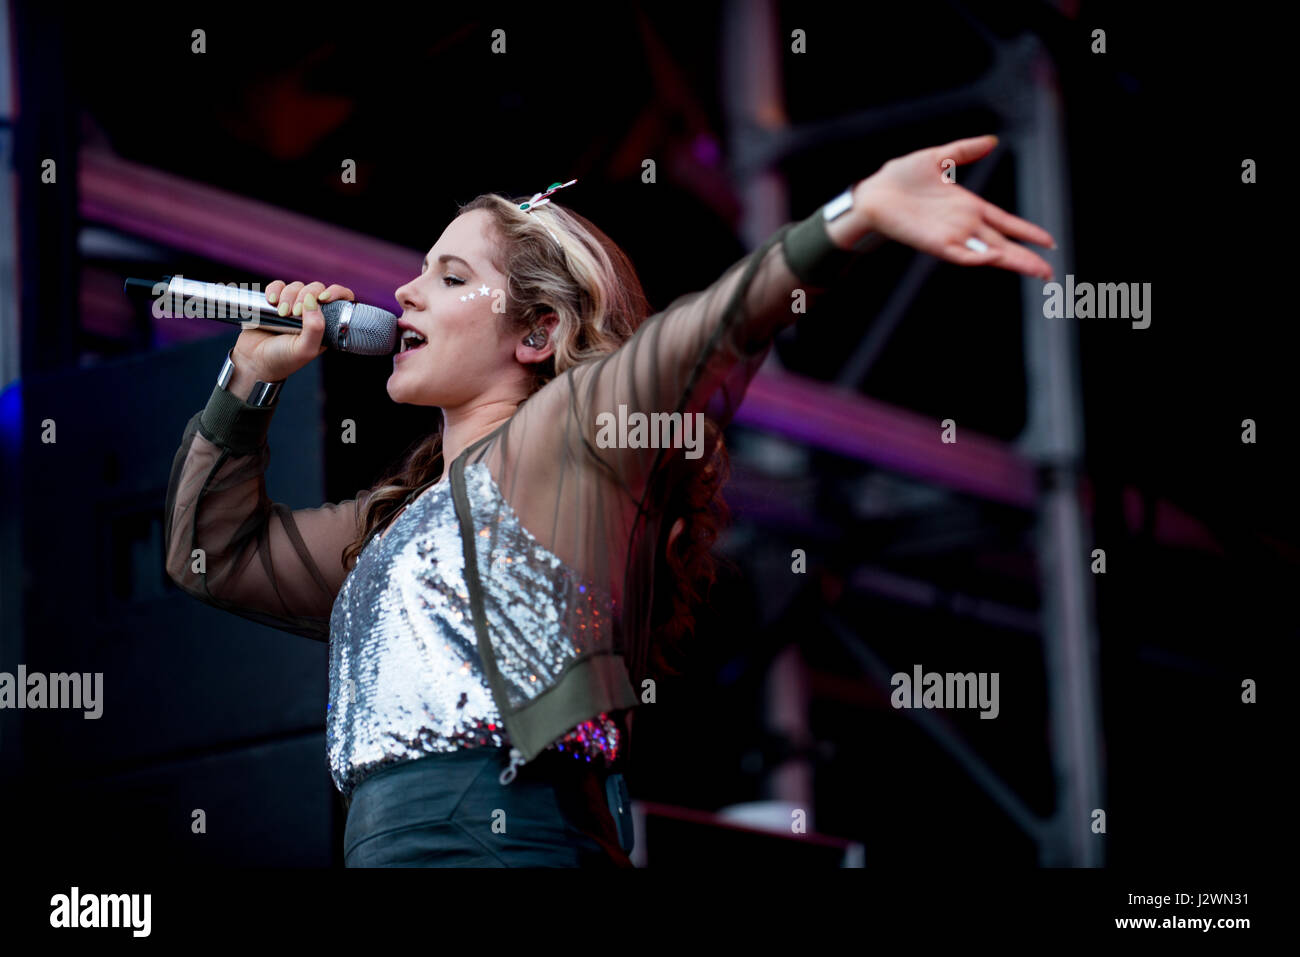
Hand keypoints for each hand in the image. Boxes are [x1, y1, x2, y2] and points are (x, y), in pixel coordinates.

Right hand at [225, 280, 354, 396]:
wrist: (254, 362)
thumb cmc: (283, 360)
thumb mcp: (305, 350)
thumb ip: (315, 328)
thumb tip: (313, 301)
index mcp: (325, 325)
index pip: (341, 300)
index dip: (337, 292)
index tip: (324, 298)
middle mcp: (311, 314)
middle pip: (316, 289)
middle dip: (304, 296)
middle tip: (293, 314)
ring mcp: (293, 306)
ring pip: (297, 286)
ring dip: (288, 296)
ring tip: (280, 313)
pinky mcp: (274, 302)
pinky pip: (278, 285)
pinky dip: (274, 289)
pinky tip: (270, 301)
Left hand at [851, 135, 1055, 279]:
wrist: (874, 192)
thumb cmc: (901, 177)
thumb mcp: (939, 157)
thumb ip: (966, 150)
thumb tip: (992, 141)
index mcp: (969, 207)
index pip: (1005, 222)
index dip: (1026, 232)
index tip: (1049, 242)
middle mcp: (965, 225)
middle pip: (1003, 243)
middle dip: (1027, 257)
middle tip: (1050, 272)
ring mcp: (952, 236)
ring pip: (989, 253)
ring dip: (1011, 261)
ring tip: (1036, 270)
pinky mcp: (936, 243)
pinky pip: (961, 254)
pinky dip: (978, 258)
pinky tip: (995, 258)